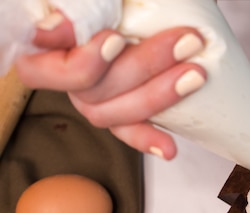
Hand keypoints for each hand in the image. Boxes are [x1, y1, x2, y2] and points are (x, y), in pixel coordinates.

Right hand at [15, 11, 206, 158]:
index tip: (116, 39)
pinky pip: (123, 129)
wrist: (151, 4)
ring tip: (196, 75)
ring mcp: (88, 90)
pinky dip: (147, 137)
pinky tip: (169, 147)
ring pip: (108, 112)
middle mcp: (61, 66)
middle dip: (144, 66)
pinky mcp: (114, 105)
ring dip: (156, 96)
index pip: (41, 54)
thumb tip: (54, 28)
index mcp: (49, 35)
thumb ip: (82, 5)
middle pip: (89, 86)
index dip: (80, 57)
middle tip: (185, 43)